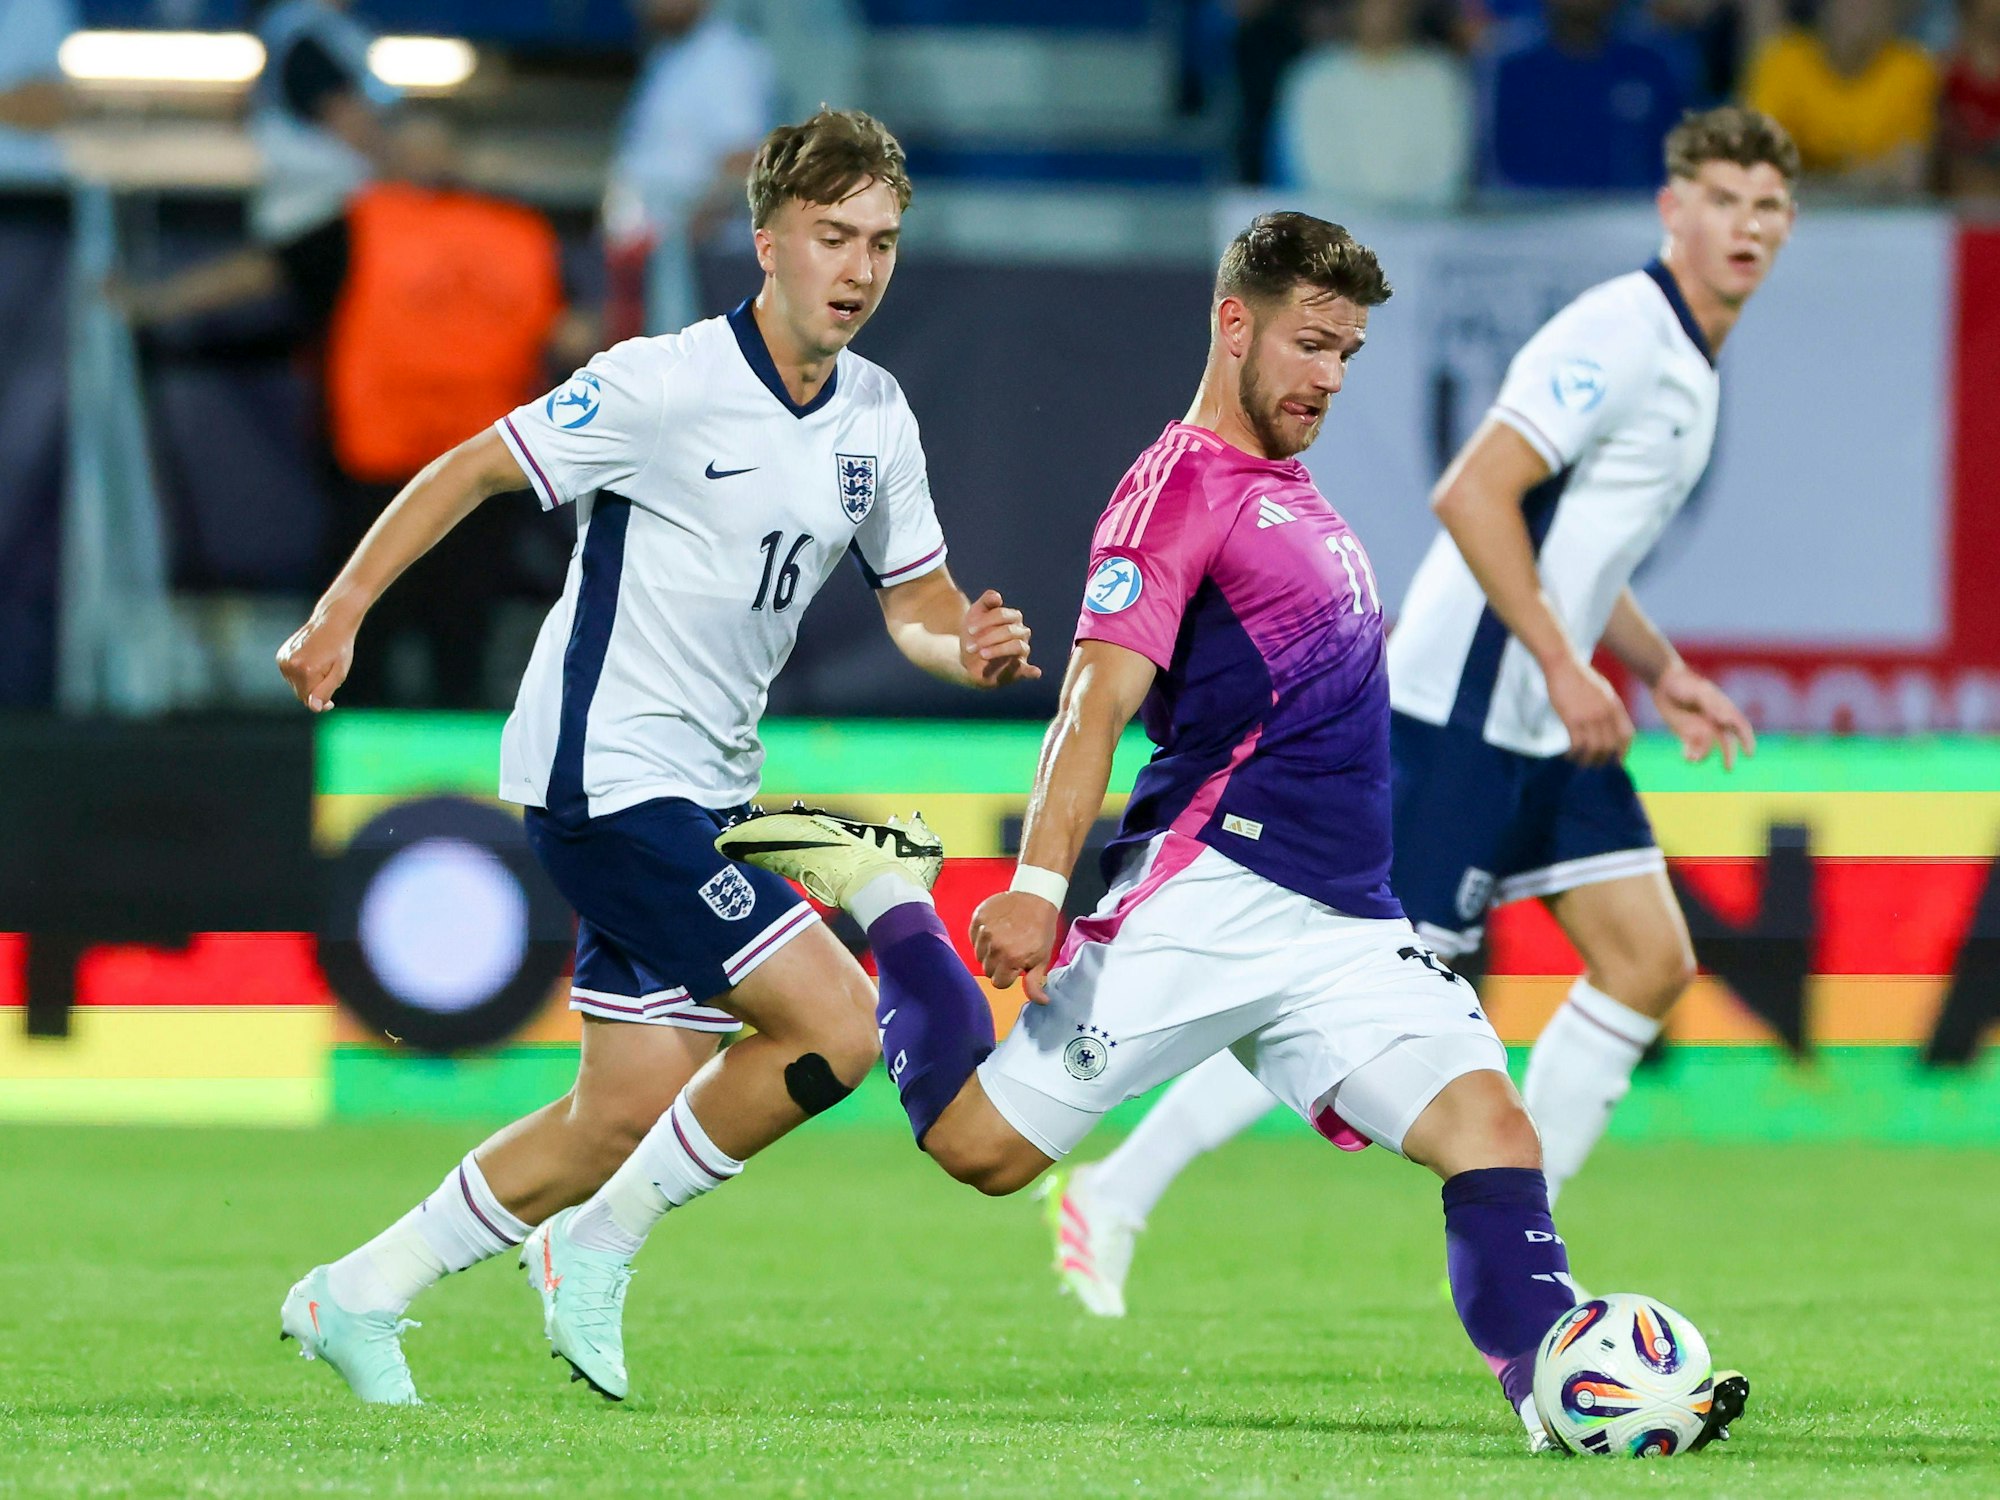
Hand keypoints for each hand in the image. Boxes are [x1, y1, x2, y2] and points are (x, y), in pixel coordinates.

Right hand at [276, 601, 360, 711]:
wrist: (331, 622)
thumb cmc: (340, 648)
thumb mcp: (339, 672)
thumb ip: (325, 691)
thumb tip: (313, 707)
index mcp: (306, 670)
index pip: (309, 700)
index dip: (321, 702)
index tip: (331, 702)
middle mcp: (290, 665)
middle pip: (300, 694)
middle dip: (315, 691)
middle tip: (329, 677)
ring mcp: (283, 660)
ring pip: (295, 685)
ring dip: (308, 682)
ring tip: (321, 666)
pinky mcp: (280, 656)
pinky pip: (291, 675)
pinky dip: (301, 674)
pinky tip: (312, 661)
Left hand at [960, 588, 1041, 687]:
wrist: (968, 656)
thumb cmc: (974, 633)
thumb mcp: (976, 614)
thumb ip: (986, 601)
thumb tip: (997, 597)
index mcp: (1013, 617)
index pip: (1002, 615)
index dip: (985, 621)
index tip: (969, 630)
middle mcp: (1022, 632)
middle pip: (1009, 631)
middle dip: (988, 638)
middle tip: (970, 647)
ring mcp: (1022, 650)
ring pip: (1017, 646)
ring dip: (998, 650)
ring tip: (982, 654)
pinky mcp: (1019, 669)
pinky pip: (1028, 670)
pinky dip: (1032, 671)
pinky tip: (1036, 672)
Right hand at [970, 889, 1059, 1003]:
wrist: (1035, 896)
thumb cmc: (1041, 929)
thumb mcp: (1042, 958)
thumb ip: (1035, 983)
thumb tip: (1042, 1003)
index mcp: (1010, 958)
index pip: (998, 982)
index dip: (1009, 976)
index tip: (1016, 965)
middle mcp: (993, 946)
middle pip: (987, 969)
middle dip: (999, 965)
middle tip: (1012, 950)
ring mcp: (983, 930)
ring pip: (978, 955)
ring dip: (989, 951)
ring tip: (1004, 939)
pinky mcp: (977, 918)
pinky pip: (973, 938)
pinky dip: (982, 937)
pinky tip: (996, 929)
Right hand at [1545, 654, 1633, 765]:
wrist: (1563, 664)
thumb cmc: (1580, 677)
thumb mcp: (1603, 690)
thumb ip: (1609, 707)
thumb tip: (1610, 727)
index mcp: (1615, 706)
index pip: (1626, 735)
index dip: (1623, 751)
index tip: (1617, 761)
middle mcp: (1605, 713)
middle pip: (1609, 746)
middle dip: (1602, 759)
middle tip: (1593, 764)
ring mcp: (1589, 716)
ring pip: (1593, 748)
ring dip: (1586, 759)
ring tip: (1579, 761)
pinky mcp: (1572, 719)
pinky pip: (1576, 744)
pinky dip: (1572, 753)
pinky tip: (1567, 755)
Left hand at [1652, 662, 1755, 769]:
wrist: (1662, 681)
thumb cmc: (1684, 683)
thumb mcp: (1699, 692)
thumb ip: (1712, 706)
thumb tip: (1726, 720)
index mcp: (1722, 709)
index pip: (1740, 726)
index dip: (1747, 740)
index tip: (1749, 754)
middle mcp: (1714, 720)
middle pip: (1726, 741)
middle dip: (1729, 755)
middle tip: (1728, 769)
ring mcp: (1700, 727)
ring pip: (1707, 747)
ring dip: (1703, 755)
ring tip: (1692, 758)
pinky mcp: (1685, 732)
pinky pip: (1691, 748)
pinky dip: (1690, 754)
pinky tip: (1686, 757)